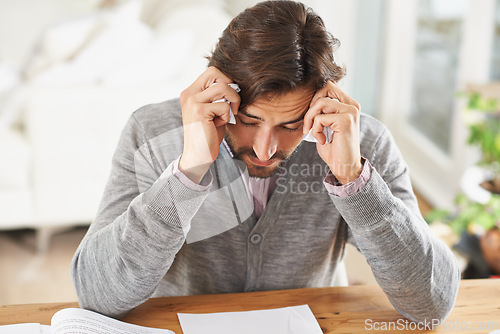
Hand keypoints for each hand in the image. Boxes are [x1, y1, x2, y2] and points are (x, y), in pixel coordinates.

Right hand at [179, 67, 240, 182]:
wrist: (198, 156)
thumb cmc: (209, 134)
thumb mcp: (213, 111)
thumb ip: (218, 96)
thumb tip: (236, 83)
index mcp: (190, 91)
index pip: (212, 71)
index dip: (227, 80)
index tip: (231, 97)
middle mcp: (189, 94)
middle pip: (217, 73)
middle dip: (231, 88)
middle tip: (232, 104)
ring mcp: (192, 101)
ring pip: (223, 87)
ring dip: (232, 102)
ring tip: (228, 115)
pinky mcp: (199, 111)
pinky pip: (224, 106)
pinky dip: (227, 116)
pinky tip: (219, 125)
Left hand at [303, 81, 361, 184]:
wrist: (344, 166)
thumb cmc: (333, 148)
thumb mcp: (326, 125)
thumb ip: (322, 111)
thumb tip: (307, 98)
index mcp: (348, 104)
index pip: (329, 86)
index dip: (315, 97)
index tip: (311, 116)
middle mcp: (352, 105)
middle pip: (325, 87)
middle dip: (311, 105)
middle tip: (309, 123)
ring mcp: (350, 112)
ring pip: (320, 102)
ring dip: (310, 118)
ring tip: (311, 131)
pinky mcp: (346, 121)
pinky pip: (320, 118)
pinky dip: (315, 130)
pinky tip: (322, 140)